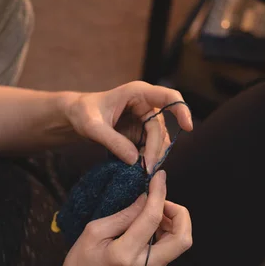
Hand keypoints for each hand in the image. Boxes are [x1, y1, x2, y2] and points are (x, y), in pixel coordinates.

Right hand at [56, 170, 191, 265]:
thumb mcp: (92, 233)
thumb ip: (122, 216)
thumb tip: (144, 199)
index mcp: (125, 253)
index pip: (152, 218)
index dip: (159, 194)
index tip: (159, 177)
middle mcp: (145, 265)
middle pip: (183, 237)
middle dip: (179, 212)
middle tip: (160, 201)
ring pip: (180, 243)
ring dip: (173, 222)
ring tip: (152, 212)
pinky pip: (170, 249)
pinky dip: (166, 232)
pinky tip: (149, 226)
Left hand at [63, 81, 192, 171]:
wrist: (77, 116)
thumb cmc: (83, 113)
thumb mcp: (92, 127)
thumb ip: (113, 142)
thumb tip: (135, 160)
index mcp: (138, 93)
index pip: (168, 97)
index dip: (181, 110)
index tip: (187, 127)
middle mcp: (146, 105)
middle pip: (161, 128)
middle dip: (155, 150)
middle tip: (146, 170)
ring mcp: (145, 119)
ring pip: (159, 140)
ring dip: (152, 156)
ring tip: (141, 171)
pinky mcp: (141, 132)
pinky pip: (150, 147)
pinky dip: (146, 158)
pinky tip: (138, 168)